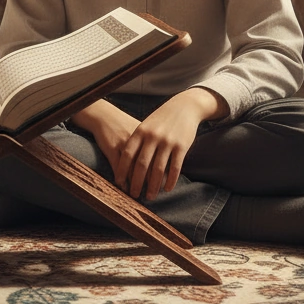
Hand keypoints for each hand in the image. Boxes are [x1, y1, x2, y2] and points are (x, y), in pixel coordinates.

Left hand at [113, 88, 227, 199]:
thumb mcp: (146, 125)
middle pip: (141, 164)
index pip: (128, 154)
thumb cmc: (161, 118)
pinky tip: (167, 189)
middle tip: (134, 195)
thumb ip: (138, 141)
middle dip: (136, 182)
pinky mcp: (181, 146)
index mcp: (141, 131)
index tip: (119, 183)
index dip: (122, 170)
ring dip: (153, 186)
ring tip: (150, 196)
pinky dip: (170, 180)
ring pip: (158, 169)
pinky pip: (175, 167)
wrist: (184, 106)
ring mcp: (167, 141)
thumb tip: (127, 162)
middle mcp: (152, 136)